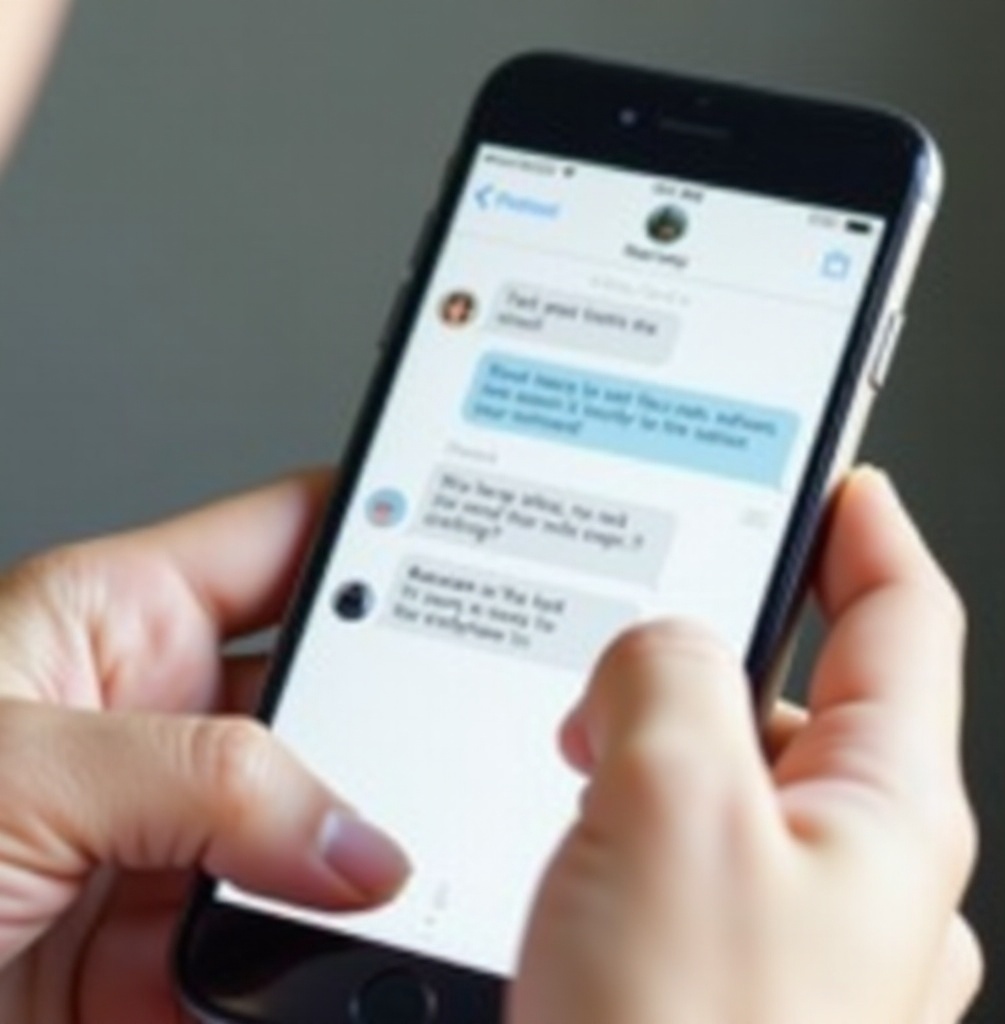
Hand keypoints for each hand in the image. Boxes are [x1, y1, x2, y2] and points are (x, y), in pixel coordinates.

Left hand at [0, 473, 408, 1023]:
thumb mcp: (15, 770)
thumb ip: (202, 781)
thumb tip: (355, 837)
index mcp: (117, 616)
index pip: (291, 535)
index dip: (380, 525)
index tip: (469, 540)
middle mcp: (154, 719)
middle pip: (325, 692)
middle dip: (394, 714)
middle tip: (462, 735)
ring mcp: (169, 839)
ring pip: (316, 824)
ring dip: (358, 850)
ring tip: (407, 862)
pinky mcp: (165, 949)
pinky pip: (281, 940)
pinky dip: (320, 958)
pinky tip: (339, 960)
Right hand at [512, 468, 980, 1023]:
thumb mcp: (674, 812)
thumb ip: (673, 680)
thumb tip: (660, 647)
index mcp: (881, 816)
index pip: (899, 623)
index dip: (868, 534)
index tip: (839, 478)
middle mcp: (849, 870)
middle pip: (798, 695)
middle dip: (714, 649)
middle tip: (629, 633)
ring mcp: (786, 923)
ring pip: (726, 771)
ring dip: (656, 739)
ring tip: (582, 756)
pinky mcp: (715, 959)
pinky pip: (682, 836)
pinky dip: (631, 805)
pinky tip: (575, 835)